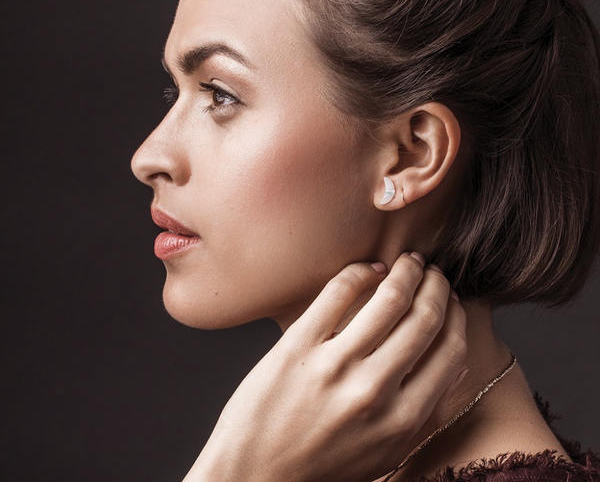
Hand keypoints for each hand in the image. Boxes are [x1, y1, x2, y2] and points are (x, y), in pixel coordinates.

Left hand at [184, 253, 466, 481]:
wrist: (254, 475)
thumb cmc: (321, 466)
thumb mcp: (384, 452)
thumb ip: (425, 412)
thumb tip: (455, 363)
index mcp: (402, 420)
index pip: (449, 351)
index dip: (457, 317)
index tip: (454, 302)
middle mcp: (374, 390)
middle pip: (424, 318)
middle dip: (437, 287)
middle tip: (435, 273)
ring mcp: (335, 364)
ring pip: (389, 298)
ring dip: (407, 271)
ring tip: (410, 261)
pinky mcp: (298, 344)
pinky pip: (339, 292)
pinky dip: (361, 271)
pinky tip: (370, 269)